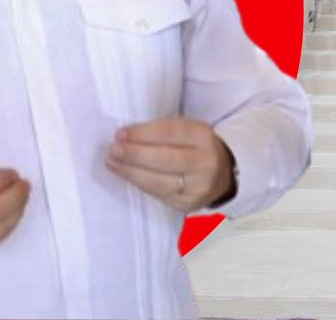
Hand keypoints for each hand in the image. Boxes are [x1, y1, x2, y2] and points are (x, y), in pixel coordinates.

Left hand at [104, 118, 234, 212]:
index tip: (121, 133)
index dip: (144, 133)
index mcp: (204, 137)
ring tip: (112, 162)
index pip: (172, 132)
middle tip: (113, 149)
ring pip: (160, 182)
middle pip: (166, 159)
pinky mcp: (187, 204)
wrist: (222, 175)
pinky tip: (126, 175)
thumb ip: (162, 131)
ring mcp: (197, 187)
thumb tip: (126, 136)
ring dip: (132, 172)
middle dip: (135, 154)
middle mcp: (205, 163)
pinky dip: (140, 184)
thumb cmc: (195, 147)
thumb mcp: (188, 131)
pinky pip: (159, 195)